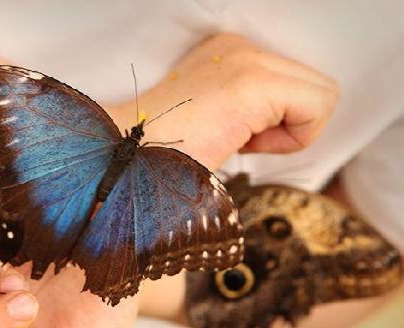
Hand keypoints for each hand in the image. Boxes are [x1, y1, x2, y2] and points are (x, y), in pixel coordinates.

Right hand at [108, 32, 339, 169]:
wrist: (125, 161)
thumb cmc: (163, 154)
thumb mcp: (214, 117)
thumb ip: (249, 108)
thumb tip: (284, 121)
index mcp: (229, 52)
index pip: (293, 87)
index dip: (273, 125)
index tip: (232, 134)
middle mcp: (242, 45)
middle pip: (313, 89)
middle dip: (285, 126)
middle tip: (237, 138)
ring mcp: (248, 59)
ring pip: (322, 99)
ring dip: (285, 133)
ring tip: (236, 138)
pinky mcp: (254, 82)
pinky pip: (318, 110)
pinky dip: (290, 140)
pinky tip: (243, 142)